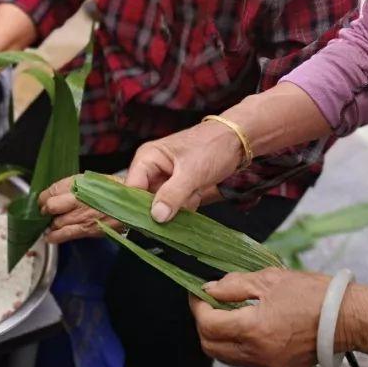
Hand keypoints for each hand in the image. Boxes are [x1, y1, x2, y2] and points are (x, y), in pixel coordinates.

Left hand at [38, 175, 125, 242]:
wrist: (132, 204)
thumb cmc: (112, 189)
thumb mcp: (91, 179)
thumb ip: (72, 185)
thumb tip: (54, 192)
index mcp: (79, 184)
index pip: (52, 191)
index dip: (43, 197)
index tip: (43, 200)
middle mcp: (79, 200)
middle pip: (51, 206)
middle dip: (45, 210)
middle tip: (45, 212)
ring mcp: (83, 216)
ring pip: (56, 222)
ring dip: (50, 224)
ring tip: (49, 224)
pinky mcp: (88, 230)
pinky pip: (66, 235)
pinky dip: (55, 237)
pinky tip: (51, 237)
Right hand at [124, 120, 244, 222]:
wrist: (236, 141)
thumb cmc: (212, 148)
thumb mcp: (192, 172)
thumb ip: (172, 194)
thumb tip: (156, 217)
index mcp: (147, 158)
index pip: (131, 188)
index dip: (137, 206)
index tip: (147, 225)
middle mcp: (151, 168)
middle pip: (144, 199)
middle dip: (164, 207)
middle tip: (181, 205)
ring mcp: (164, 178)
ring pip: (161, 205)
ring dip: (178, 207)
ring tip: (194, 193)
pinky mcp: (177, 186)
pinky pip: (174, 204)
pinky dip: (186, 205)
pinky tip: (198, 194)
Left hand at [190, 269, 338, 366]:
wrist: (348, 318)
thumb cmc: (313, 294)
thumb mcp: (268, 279)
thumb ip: (233, 285)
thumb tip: (210, 289)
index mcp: (255, 330)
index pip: (208, 324)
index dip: (197, 306)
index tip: (197, 292)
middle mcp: (260, 354)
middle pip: (211, 346)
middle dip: (204, 323)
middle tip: (209, 302)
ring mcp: (271, 366)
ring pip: (227, 356)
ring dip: (220, 335)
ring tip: (228, 312)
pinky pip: (248, 361)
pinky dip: (239, 344)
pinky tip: (248, 325)